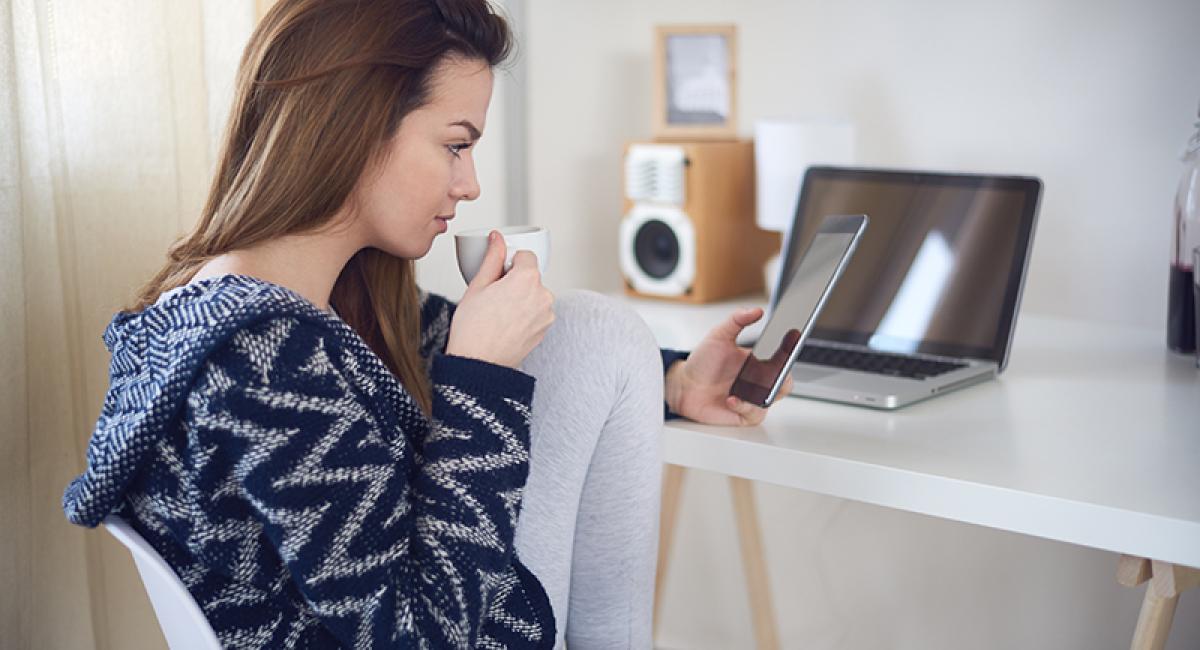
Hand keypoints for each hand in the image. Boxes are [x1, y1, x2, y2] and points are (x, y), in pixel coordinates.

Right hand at [446, 231, 554, 367]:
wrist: (478, 364)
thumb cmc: (473, 329)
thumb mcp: (477, 285)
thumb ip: (492, 257)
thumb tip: (497, 238)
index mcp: (527, 279)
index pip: (525, 255)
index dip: (509, 263)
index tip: (497, 275)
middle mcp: (543, 296)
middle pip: (531, 276)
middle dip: (515, 281)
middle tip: (493, 298)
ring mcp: (546, 315)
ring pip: (534, 295)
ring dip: (521, 298)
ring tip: (498, 314)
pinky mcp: (545, 330)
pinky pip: (536, 312)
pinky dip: (525, 314)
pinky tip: (506, 324)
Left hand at [665, 307, 794, 425]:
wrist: (683, 385)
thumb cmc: (703, 362)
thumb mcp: (719, 335)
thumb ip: (737, 320)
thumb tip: (756, 310)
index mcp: (758, 362)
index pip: (782, 359)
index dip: (791, 351)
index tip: (792, 340)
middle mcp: (757, 382)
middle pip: (785, 383)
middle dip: (784, 379)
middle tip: (775, 373)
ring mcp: (752, 399)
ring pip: (771, 400)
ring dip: (762, 394)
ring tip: (746, 387)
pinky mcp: (743, 414)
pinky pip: (754, 414)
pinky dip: (745, 406)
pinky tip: (732, 398)